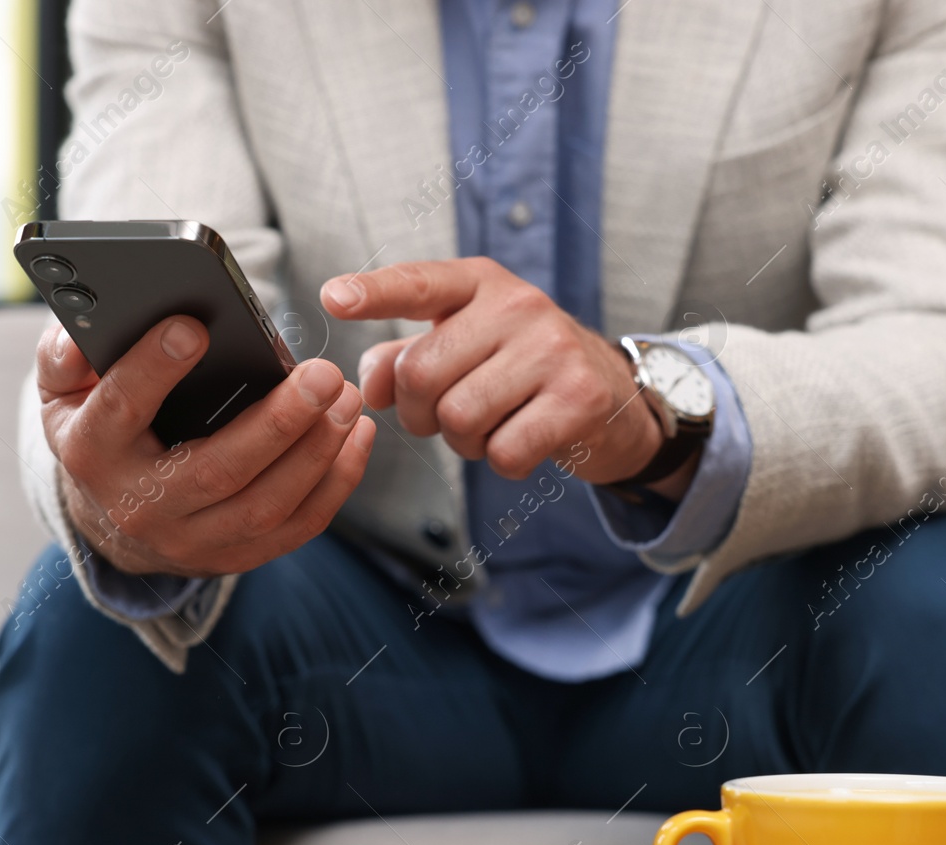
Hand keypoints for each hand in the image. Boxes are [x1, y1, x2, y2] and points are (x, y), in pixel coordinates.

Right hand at [37, 315, 373, 576]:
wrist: (115, 522)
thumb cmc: (102, 433)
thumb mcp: (65, 393)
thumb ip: (67, 354)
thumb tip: (85, 330)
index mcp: (93, 454)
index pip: (121, 410)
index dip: (153, 370)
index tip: (194, 328)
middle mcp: (142, 507)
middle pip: (217, 470)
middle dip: (277, 422)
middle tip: (323, 374)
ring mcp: (192, 541)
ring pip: (266, 505)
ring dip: (317, 452)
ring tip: (347, 399)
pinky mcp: (236, 556)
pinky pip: (297, 526)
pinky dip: (336, 482)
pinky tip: (357, 435)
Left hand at [319, 257, 697, 495]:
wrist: (613, 394)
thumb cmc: (520, 369)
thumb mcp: (464, 347)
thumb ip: (403, 359)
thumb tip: (368, 386)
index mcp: (481, 283)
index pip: (417, 283)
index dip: (372, 293)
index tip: (331, 299)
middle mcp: (518, 305)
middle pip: (421, 374)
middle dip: (419, 413)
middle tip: (443, 417)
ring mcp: (553, 348)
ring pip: (459, 418)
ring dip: (462, 442)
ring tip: (489, 426)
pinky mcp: (580, 398)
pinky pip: (504, 451)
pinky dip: (502, 461)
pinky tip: (521, 441)